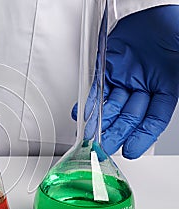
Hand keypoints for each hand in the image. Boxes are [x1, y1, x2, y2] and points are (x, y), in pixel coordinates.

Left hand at [73, 5, 178, 158]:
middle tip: (104, 147)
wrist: (152, 6)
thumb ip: (177, 80)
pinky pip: (97, 88)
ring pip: (111, 106)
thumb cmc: (172, 29)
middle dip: (116, 132)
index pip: (153, 120)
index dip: (142, 136)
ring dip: (101, 121)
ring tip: (90, 135)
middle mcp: (144, 85)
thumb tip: (169, 106)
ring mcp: (125, 77)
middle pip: (129, 116)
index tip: (131, 150)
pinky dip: (89, 103)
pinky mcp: (108, 67)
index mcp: (166, 87)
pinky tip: (83, 115)